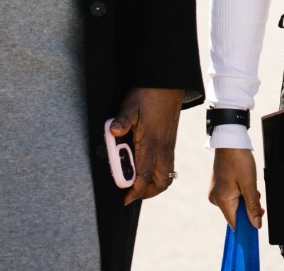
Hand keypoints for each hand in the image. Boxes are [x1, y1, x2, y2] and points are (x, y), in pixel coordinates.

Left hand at [109, 87, 184, 204]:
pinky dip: (159, 174)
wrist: (168, 84)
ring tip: (139, 182)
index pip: (145, 177)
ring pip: (167, 176)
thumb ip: (122, 120)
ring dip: (154, 184)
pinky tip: (147, 165)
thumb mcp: (130, 106)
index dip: (135, 191)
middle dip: (147, 192)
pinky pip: (168, 166)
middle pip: (160, 183)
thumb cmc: (148, 95)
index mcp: (152, 145)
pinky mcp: (170, 142)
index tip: (125, 199)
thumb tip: (113, 131)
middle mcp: (163, 150)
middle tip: (132, 192)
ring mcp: (168, 147)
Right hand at [208, 147, 264, 228]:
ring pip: (235, 204)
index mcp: (221, 200)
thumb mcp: (250, 184)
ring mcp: (215, 192)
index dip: (247, 224)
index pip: (235, 223)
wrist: (230, 141)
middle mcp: (215, 198)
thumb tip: (256, 225)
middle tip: (256, 193)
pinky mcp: (218, 187)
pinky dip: (240, 193)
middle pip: (236, 213)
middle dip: (248, 207)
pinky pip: (231, 196)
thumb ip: (253, 206)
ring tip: (249, 183)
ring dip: (245, 198)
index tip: (258, 220)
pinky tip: (244, 182)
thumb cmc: (238, 160)